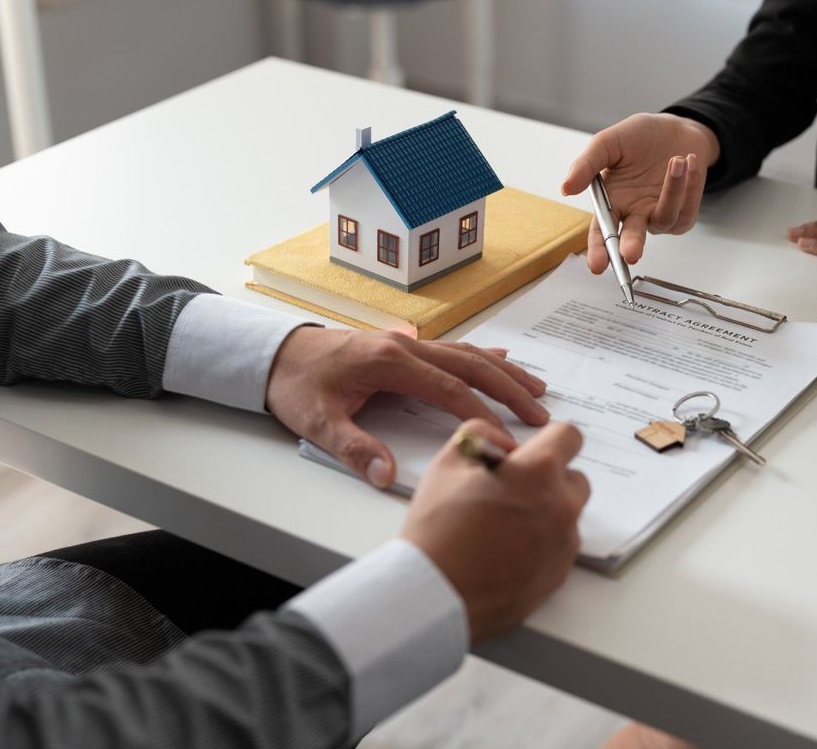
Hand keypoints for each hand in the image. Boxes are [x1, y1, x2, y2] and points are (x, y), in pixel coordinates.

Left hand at [265, 328, 548, 486]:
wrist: (276, 353)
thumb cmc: (296, 385)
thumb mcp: (317, 422)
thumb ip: (354, 448)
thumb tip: (386, 475)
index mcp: (388, 362)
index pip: (449, 389)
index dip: (481, 414)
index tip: (506, 440)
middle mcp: (405, 345)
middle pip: (470, 365)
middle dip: (508, 389)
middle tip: (540, 412)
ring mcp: (407, 342)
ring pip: (467, 354)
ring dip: (503, 371)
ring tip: (536, 388)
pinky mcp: (404, 346)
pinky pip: (453, 349)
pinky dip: (482, 356)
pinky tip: (502, 358)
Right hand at [403, 419, 588, 641]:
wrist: (436, 594)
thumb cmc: (438, 531)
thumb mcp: (448, 464)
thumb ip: (480, 434)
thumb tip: (502, 441)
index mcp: (539, 472)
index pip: (570, 437)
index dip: (550, 439)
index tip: (537, 449)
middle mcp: (561, 506)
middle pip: (573, 478)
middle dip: (548, 478)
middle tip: (511, 491)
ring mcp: (564, 543)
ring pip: (567, 515)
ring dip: (546, 512)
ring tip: (504, 525)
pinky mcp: (559, 573)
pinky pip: (560, 547)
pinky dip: (543, 544)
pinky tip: (508, 551)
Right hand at [560, 113, 719, 273]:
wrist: (675, 129)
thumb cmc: (640, 138)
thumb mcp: (608, 143)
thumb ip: (587, 164)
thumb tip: (566, 188)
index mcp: (613, 203)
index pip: (602, 232)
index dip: (598, 250)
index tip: (597, 265)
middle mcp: (635, 214)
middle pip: (631, 239)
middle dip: (630, 246)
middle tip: (630, 253)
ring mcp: (659, 216)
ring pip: (664, 217)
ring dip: (672, 190)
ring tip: (676, 160)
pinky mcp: (684, 213)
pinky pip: (686, 208)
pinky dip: (689, 185)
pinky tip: (689, 162)